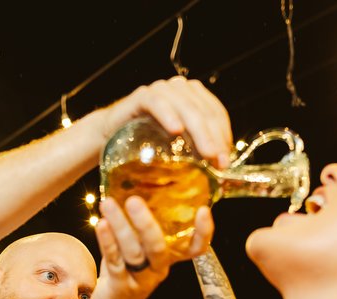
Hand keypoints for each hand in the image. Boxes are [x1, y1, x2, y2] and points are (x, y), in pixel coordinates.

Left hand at [89, 196, 213, 298]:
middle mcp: (159, 269)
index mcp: (170, 258)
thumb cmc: (128, 270)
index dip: (203, 232)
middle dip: (147, 224)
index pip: (196, 248)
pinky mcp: (120, 285)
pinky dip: (107, 242)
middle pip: (159, 248)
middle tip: (134, 201)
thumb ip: (144, 226)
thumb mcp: (142, 249)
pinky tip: (101, 224)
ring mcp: (140, 279)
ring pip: (133, 252)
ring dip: (120, 227)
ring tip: (109, 204)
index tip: (203, 210)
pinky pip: (114, 261)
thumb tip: (138, 185)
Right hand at [99, 77, 232, 168]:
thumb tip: (223, 171)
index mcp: (194, 96)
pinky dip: (168, 115)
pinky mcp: (142, 96)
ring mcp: (161, 90)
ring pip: (186, 107)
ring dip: (199, 131)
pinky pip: (157, 103)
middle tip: (219, 162)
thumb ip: (198, 151)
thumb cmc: (146, 143)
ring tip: (206, 153)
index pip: (216, 113)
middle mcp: (180, 88)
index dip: (224, 136)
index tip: (225, 162)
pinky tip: (176, 131)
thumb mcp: (177, 147)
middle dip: (214, 138)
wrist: (110, 136)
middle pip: (204, 112)